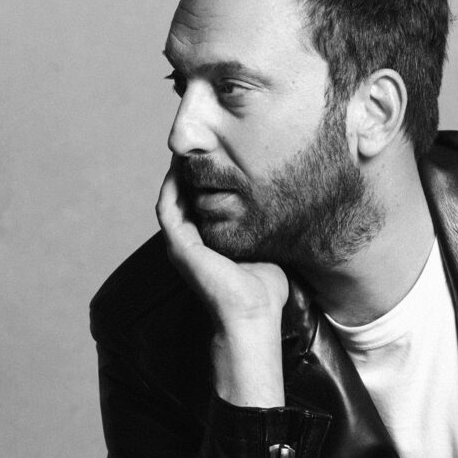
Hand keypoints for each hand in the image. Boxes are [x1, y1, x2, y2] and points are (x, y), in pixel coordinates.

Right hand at [156, 162, 287, 406]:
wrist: (253, 314)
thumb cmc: (264, 289)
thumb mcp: (265, 245)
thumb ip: (265, 226)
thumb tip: (289, 202)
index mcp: (208, 242)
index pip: (199, 202)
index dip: (203, 177)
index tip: (216, 153)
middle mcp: (190, 241)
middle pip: (183, 196)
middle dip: (188, 170)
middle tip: (199, 144)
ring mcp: (181, 244)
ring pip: (171, 198)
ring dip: (175, 174)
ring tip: (187, 150)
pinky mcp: (179, 246)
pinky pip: (167, 208)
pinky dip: (170, 187)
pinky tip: (179, 168)